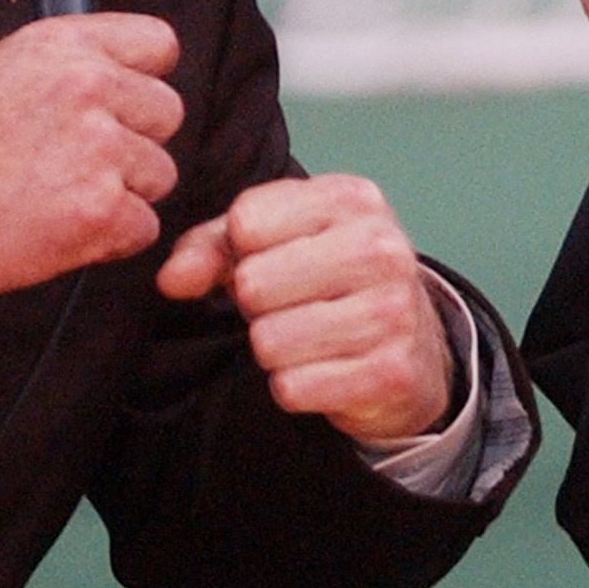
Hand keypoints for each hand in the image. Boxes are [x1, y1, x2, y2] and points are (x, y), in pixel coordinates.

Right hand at [0, 14, 182, 307]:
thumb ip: (71, 61)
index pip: (160, 44)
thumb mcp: (5, 68)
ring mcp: (100, 148)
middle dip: (135, 142)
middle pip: (168, 112)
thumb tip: (123, 62)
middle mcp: (89, 86)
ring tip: (62, 195)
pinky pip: (145, 226)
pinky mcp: (103, 209)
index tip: (123, 103)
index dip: (145, 79)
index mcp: (65, 44)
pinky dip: (111, 238)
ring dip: (124, 193)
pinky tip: (64, 228)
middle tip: (79, 161)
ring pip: (160, 173)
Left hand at [157, 174, 454, 442]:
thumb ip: (213, 246)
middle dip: (258, 305)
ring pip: (269, 342)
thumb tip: (172, 280)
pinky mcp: (390, 374)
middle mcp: (381, 247)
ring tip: (310, 337)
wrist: (416, 345)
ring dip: (276, 350)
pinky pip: (292, 389)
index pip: (246, 222)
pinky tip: (328, 369)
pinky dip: (297, 387)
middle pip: (253, 284)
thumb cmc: (330, 280)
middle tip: (294, 305)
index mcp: (352, 198)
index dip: (243, 251)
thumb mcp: (279, 241)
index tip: (277, 260)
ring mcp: (392, 312)